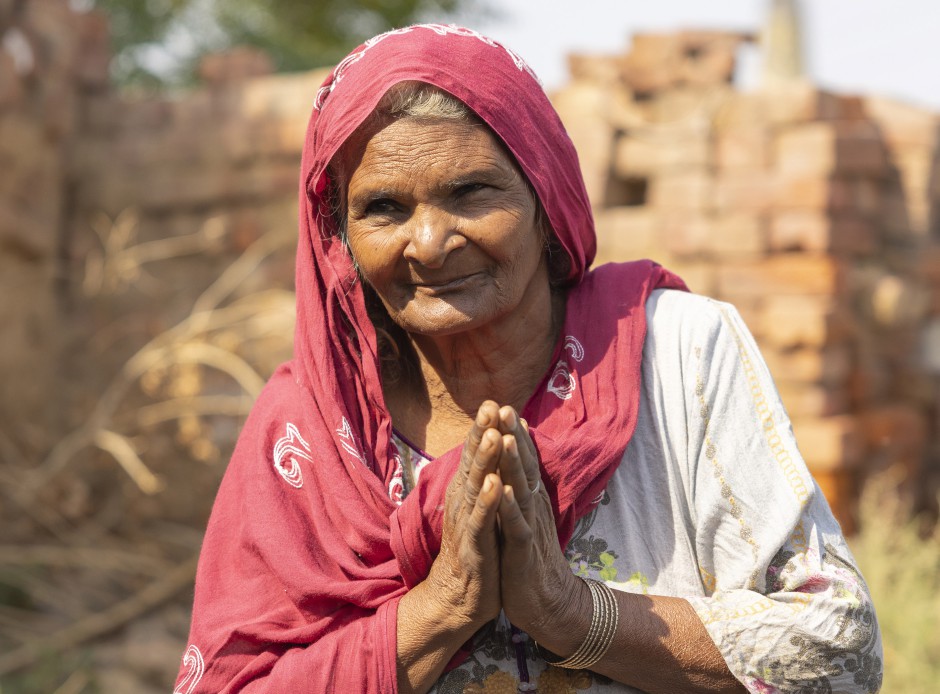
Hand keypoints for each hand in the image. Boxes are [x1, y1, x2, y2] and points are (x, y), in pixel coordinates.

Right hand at [424, 401, 504, 630]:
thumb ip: (482, 482)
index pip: (474, 456)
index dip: (482, 429)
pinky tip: (494, 484)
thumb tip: (489, 452)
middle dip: (481, 434)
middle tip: (489, 405)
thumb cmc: (474, 551)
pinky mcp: (474, 548)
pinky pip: (481, 522)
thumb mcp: (479, 512)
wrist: (457, 600)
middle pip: (471, 463)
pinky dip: (487, 502)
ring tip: (492, 435)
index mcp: (467, 494)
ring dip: (484, 461)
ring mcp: (467, 525)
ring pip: (475, 487)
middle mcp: (462, 504)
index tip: (492, 401)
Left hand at [494, 406, 587, 641]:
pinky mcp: (524, 550)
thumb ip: (520, 487)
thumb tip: (514, 458)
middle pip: (524, 466)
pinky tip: (505, 491)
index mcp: (529, 497)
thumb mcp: (523, 516)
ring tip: (507, 438)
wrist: (547, 603)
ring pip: (522, 489)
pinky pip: (517, 525)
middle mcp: (533, 506)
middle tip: (504, 406)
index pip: (521, 459)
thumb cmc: (529, 556)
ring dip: (515, 464)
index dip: (511, 433)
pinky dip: (511, 507)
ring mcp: (530, 526)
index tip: (500, 404)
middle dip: (513, 436)